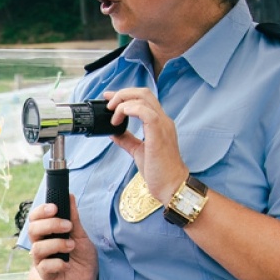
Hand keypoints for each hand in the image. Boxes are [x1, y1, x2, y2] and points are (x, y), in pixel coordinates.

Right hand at [24, 197, 96, 279]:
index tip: (54, 207)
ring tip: (71, 245)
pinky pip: (45, 266)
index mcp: (46, 232)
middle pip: (32, 230)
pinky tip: (67, 264)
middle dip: (50, 225)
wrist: (88, 278)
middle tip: (68, 226)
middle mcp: (40, 245)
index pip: (35, 218)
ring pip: (38, 248)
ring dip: (56, 244)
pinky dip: (57, 263)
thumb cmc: (81, 255)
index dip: (41, 211)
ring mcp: (41, 260)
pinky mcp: (46, 275)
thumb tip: (69, 196)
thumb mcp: (80, 234)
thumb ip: (74, 218)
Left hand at [104, 88, 186, 203]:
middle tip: (108, 103)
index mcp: (159, 123)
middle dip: (122, 93)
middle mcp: (162, 120)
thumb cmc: (159, 172)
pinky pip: (147, 113)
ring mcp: (162, 126)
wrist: (171, 186)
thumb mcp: (138, 151)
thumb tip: (113, 132)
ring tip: (113, 114)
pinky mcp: (159, 134)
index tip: (109, 98)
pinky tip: (121, 116)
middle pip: (143, 93)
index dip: (125, 94)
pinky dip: (131, 110)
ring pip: (144, 98)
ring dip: (124, 102)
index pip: (143, 99)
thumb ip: (127, 139)